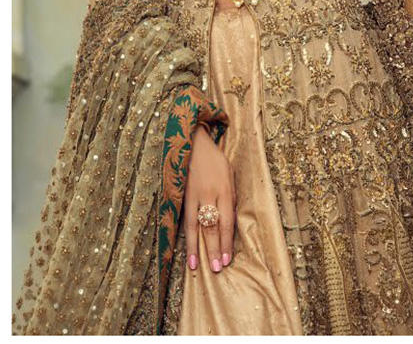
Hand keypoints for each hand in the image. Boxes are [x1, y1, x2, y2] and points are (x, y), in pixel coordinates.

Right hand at [185, 125, 236, 272]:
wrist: (193, 143)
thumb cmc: (215, 160)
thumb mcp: (230, 174)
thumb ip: (231, 197)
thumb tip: (230, 220)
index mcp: (225, 190)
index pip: (227, 221)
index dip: (227, 242)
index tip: (227, 259)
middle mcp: (209, 195)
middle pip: (212, 227)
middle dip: (214, 249)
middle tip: (216, 268)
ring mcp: (193, 196)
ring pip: (196, 227)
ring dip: (197, 248)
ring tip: (197, 266)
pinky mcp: (182, 195)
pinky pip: (184, 220)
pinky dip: (185, 236)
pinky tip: (185, 249)